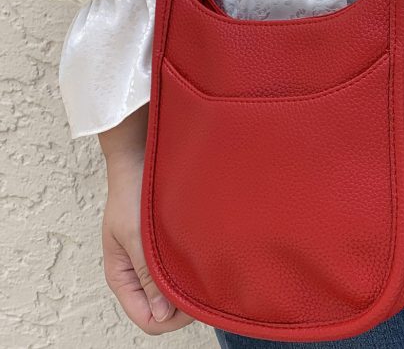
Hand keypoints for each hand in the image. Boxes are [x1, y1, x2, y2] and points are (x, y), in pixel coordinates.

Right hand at [99, 105, 193, 334]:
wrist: (141, 156)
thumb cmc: (133, 193)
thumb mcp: (137, 236)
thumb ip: (148, 275)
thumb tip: (161, 315)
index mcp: (122, 276)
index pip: (148, 319)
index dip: (173, 318)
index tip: (196, 303)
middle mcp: (138, 272)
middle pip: (164, 308)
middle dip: (186, 303)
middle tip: (210, 285)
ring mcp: (154, 257)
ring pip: (175, 287)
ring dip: (192, 283)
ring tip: (210, 267)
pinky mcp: (168, 241)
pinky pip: (182, 266)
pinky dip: (195, 266)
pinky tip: (208, 255)